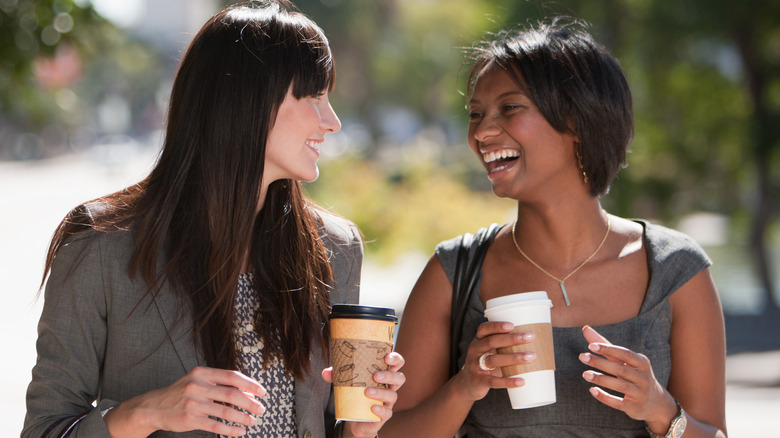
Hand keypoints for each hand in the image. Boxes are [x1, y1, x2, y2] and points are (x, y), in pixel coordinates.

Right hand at [105, 366, 265, 437]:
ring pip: (226, 412)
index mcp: (202, 373)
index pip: (232, 376)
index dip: (250, 384)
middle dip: (250, 403)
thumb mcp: (197, 381)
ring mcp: (193, 403)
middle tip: (261, 409)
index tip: (262, 392)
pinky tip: (239, 431)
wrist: (153, 407)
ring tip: (252, 422)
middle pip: (232, 394)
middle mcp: (198, 386)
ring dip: (243, 418)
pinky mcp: (190, 419)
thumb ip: (219, 384)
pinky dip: (230, 430)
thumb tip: (247, 392)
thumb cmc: (180, 393)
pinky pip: (216, 426)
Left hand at [322, 352, 405, 437]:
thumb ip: (337, 375)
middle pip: (399, 378)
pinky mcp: (384, 415)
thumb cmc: (356, 392)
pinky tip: (372, 408)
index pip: (397, 363)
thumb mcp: (347, 382)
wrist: (356, 417)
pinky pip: (387, 413)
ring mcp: (388, 401)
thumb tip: (326, 372)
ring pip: (393, 395)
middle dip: (390, 375)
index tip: (387, 357)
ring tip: (367, 391)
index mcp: (384, 373)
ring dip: (381, 392)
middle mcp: (390, 386)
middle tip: (375, 375)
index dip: (395, 359)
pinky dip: (381, 410)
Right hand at [455, 321, 536, 401]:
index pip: (484, 329)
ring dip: (514, 358)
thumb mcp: (489, 350)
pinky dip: (509, 381)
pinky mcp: (479, 381)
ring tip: (531, 357)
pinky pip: (494, 381)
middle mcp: (475, 351)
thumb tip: (536, 339)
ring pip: (494, 360)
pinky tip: (522, 381)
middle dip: (512, 339)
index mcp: (478, 340)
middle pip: (492, 342)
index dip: (497, 326)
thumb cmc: (486, 363)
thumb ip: (504, 344)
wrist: (468, 384)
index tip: (513, 325)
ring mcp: (475, 366)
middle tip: (530, 337)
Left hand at [579, 325, 677, 431]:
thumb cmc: (633, 374)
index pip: (624, 353)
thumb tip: (585, 328)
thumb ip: (605, 345)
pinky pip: (618, 403)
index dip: (608, 349)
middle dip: (600, 362)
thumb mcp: (623, 360)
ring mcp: (640, 393)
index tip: (591, 346)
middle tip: (582, 357)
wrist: (655, 402)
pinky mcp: (634, 407)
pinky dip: (605, 397)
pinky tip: (592, 390)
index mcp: (642, 362)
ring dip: (601, 379)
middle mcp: (643, 377)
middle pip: (620, 369)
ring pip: (620, 385)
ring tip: (585, 374)